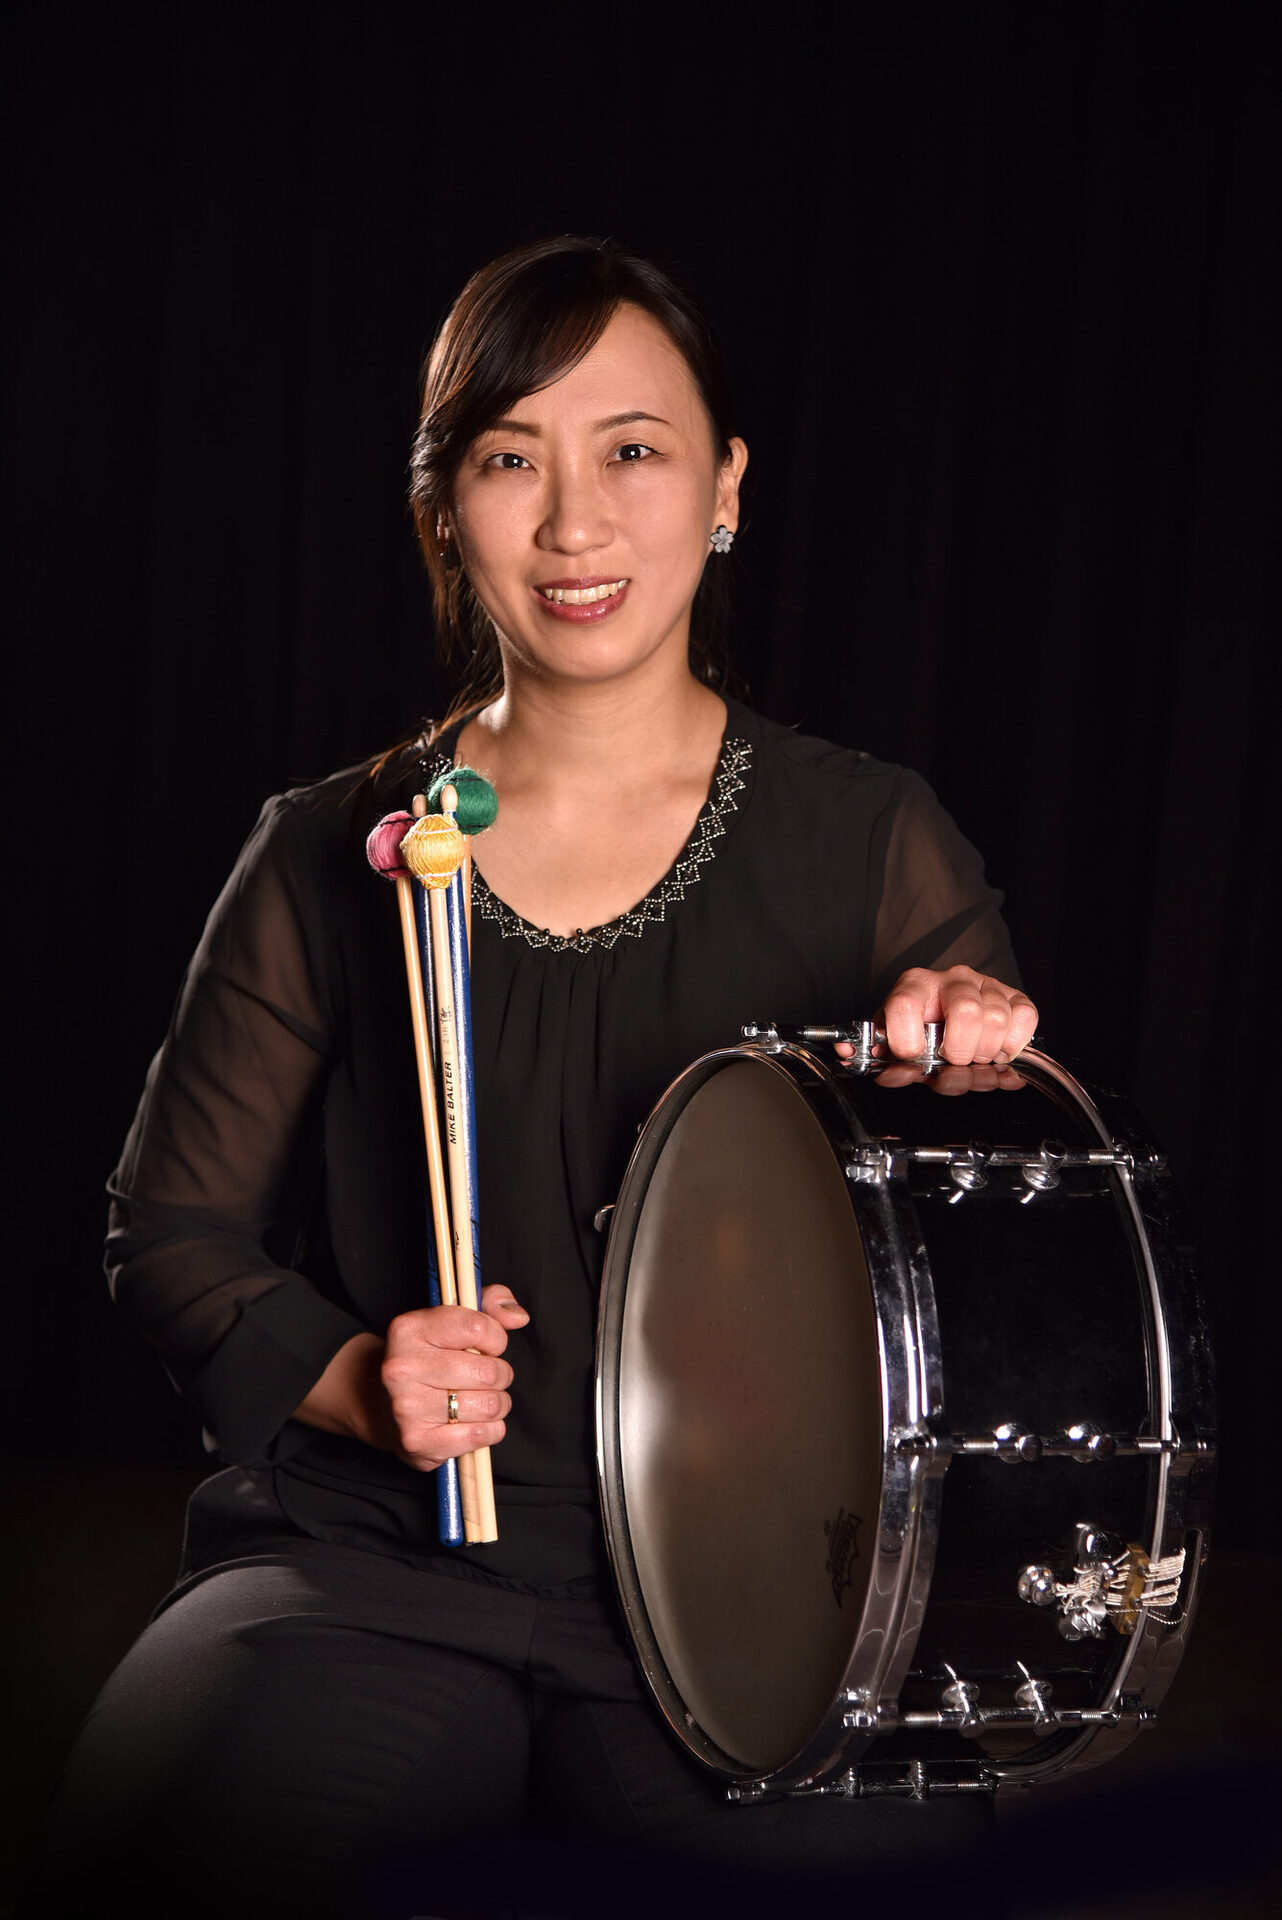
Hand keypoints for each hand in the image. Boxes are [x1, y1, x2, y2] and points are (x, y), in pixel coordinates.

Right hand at [380, 1286, 527, 1471]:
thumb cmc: (428, 1357)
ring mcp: (407, 1407)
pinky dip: (490, 1430)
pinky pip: (482, 1435)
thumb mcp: (451, 1318)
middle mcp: (402, 1367)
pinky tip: (474, 1421)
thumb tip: (517, 1317)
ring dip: (497, 1404)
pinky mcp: (418, 1441)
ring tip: (481, 1399)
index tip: (486, 1346)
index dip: (496, 1338)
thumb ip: (490, 1303)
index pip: (480, 1328)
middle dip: (499, 1374)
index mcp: (409, 1329)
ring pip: (490, 1405)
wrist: (379, 1403)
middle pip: (489, 1372)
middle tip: (486, 1376)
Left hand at [834, 965, 1036, 1077]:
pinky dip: (1013, 1045)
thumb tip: (846, 1051)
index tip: (912, 1058)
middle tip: (953, 1061)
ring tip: (974, 1058)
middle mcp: (952, 978)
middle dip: (960, 1052)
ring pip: (995, 1021)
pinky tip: (997, 1050)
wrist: (954, 1012)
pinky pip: (1024, 1019)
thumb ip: (875, 1051)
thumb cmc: (923, 1030)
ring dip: (986, 1054)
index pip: (905, 1006)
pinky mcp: (1015, 996)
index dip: (907, 1042)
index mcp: (913, 985)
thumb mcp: (894, 1038)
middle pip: (966, 1014)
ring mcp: (985, 985)